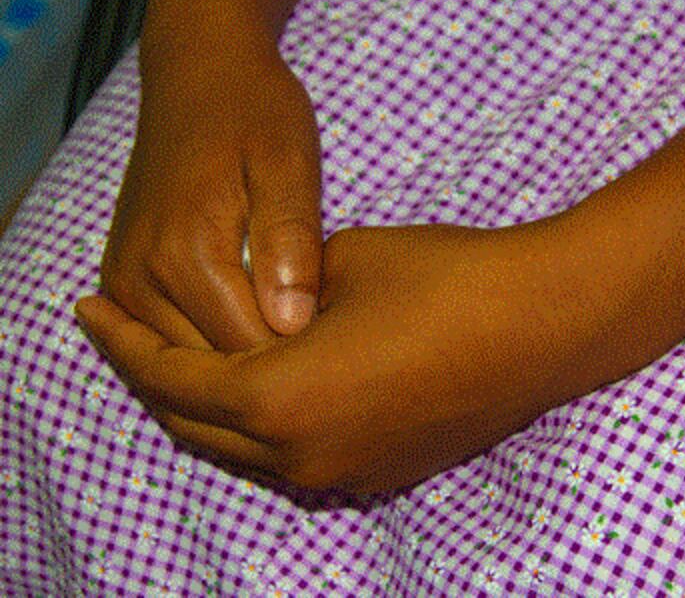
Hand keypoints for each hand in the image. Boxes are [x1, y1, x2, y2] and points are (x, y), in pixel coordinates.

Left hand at [76, 222, 586, 493]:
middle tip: (127, 335)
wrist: (543, 322)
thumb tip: (266, 305)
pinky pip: (295, 457)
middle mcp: (301, 456)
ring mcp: (344, 474)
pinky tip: (267, 383)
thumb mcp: (341, 262)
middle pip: (195, 426)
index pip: (170, 379)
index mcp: (279, 399)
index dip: (122, 342)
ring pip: (244, 449)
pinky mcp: (381, 472)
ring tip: (192, 357)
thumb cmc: (444, 280)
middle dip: (153, 379)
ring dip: (208, 406)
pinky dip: (262, 424)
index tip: (88, 311)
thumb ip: (281, 292)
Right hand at [100, 36, 322, 352]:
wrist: (197, 76)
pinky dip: (208, 352)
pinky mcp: (122, 281)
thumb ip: (288, 239)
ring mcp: (124, 284)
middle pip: (214, 371)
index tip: (342, 345)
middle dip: (271, 372)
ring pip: (186, 367)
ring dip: (239, 368)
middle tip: (327, 350)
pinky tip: (252, 334)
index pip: (250, 352)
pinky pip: (165, 345)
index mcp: (186, 255)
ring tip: (294, 340)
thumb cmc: (254, 114)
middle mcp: (142, 279)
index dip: (301, 361)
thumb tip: (289, 323)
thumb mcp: (289, 163)